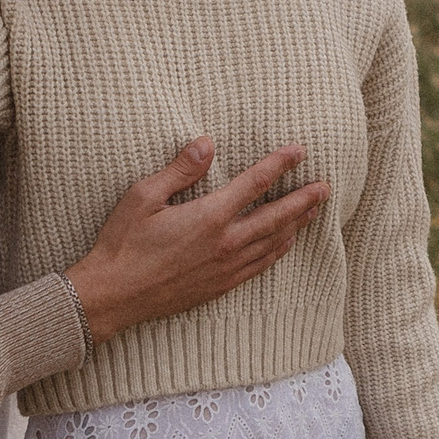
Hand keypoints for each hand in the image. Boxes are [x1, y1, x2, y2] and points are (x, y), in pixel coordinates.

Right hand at [65, 138, 328, 342]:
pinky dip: (278, 252)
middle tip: (326, 187)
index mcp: (209, 217)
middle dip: (304, 199)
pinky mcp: (219, 286)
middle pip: (276, 216)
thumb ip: (179, 169)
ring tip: (315, 211)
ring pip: (273, 243)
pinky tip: (286, 244)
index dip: (279, 164)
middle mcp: (225, 243)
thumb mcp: (144, 197)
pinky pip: (260, 266)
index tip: (299, 151)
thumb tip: (207, 142)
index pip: (254, 184)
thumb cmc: (123, 243)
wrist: (112, 296)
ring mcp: (225, 268)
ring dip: (297, 225)